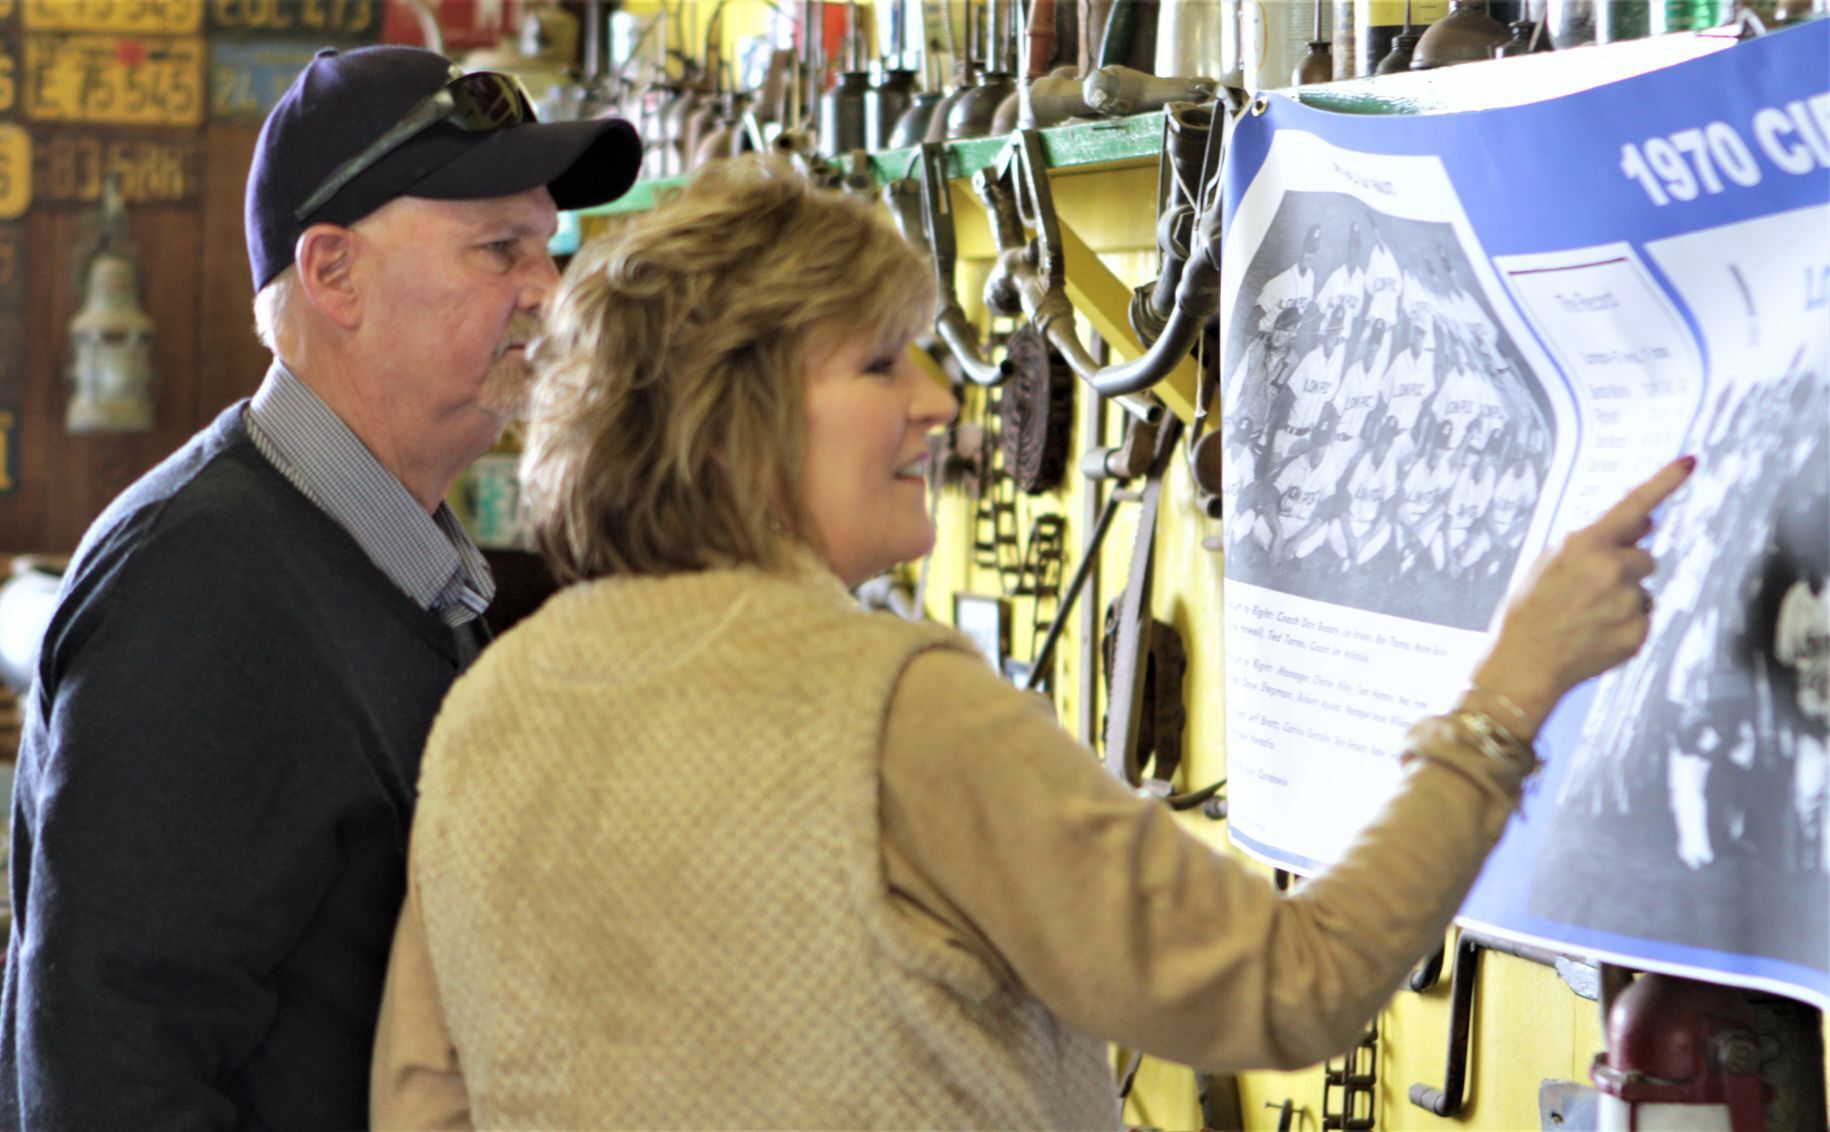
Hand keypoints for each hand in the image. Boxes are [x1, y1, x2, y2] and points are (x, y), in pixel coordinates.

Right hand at [1465, 456, 1694, 737]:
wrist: (1523, 665)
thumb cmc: (1529, 610)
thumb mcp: (1549, 562)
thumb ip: (1596, 541)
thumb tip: (1645, 524)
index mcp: (1585, 545)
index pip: (1633, 507)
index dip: (1664, 482)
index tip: (1690, 461)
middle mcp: (1612, 569)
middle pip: (1644, 557)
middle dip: (1624, 568)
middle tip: (1588, 591)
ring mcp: (1628, 603)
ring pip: (1643, 590)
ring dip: (1623, 599)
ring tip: (1586, 617)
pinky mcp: (1638, 633)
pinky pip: (1641, 619)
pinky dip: (1623, 626)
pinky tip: (1594, 635)